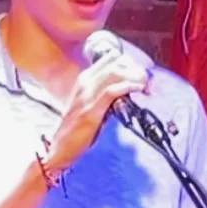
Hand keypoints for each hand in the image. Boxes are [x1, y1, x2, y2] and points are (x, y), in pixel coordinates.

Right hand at [43, 57, 150, 176]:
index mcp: (85, 80)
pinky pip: (111, 91)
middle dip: (136, 68)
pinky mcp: (90, 111)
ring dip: (134, 76)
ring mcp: (86, 96)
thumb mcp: (91, 106)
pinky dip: (127, 87)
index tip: (142, 75)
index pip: (111, 58)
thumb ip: (105, 95)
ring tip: (146, 86)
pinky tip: (138, 90)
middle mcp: (85, 83)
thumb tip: (129, 91)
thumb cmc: (77, 131)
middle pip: (116, 62)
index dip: (130, 63)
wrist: (58, 150)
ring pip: (115, 72)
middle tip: (148, 82)